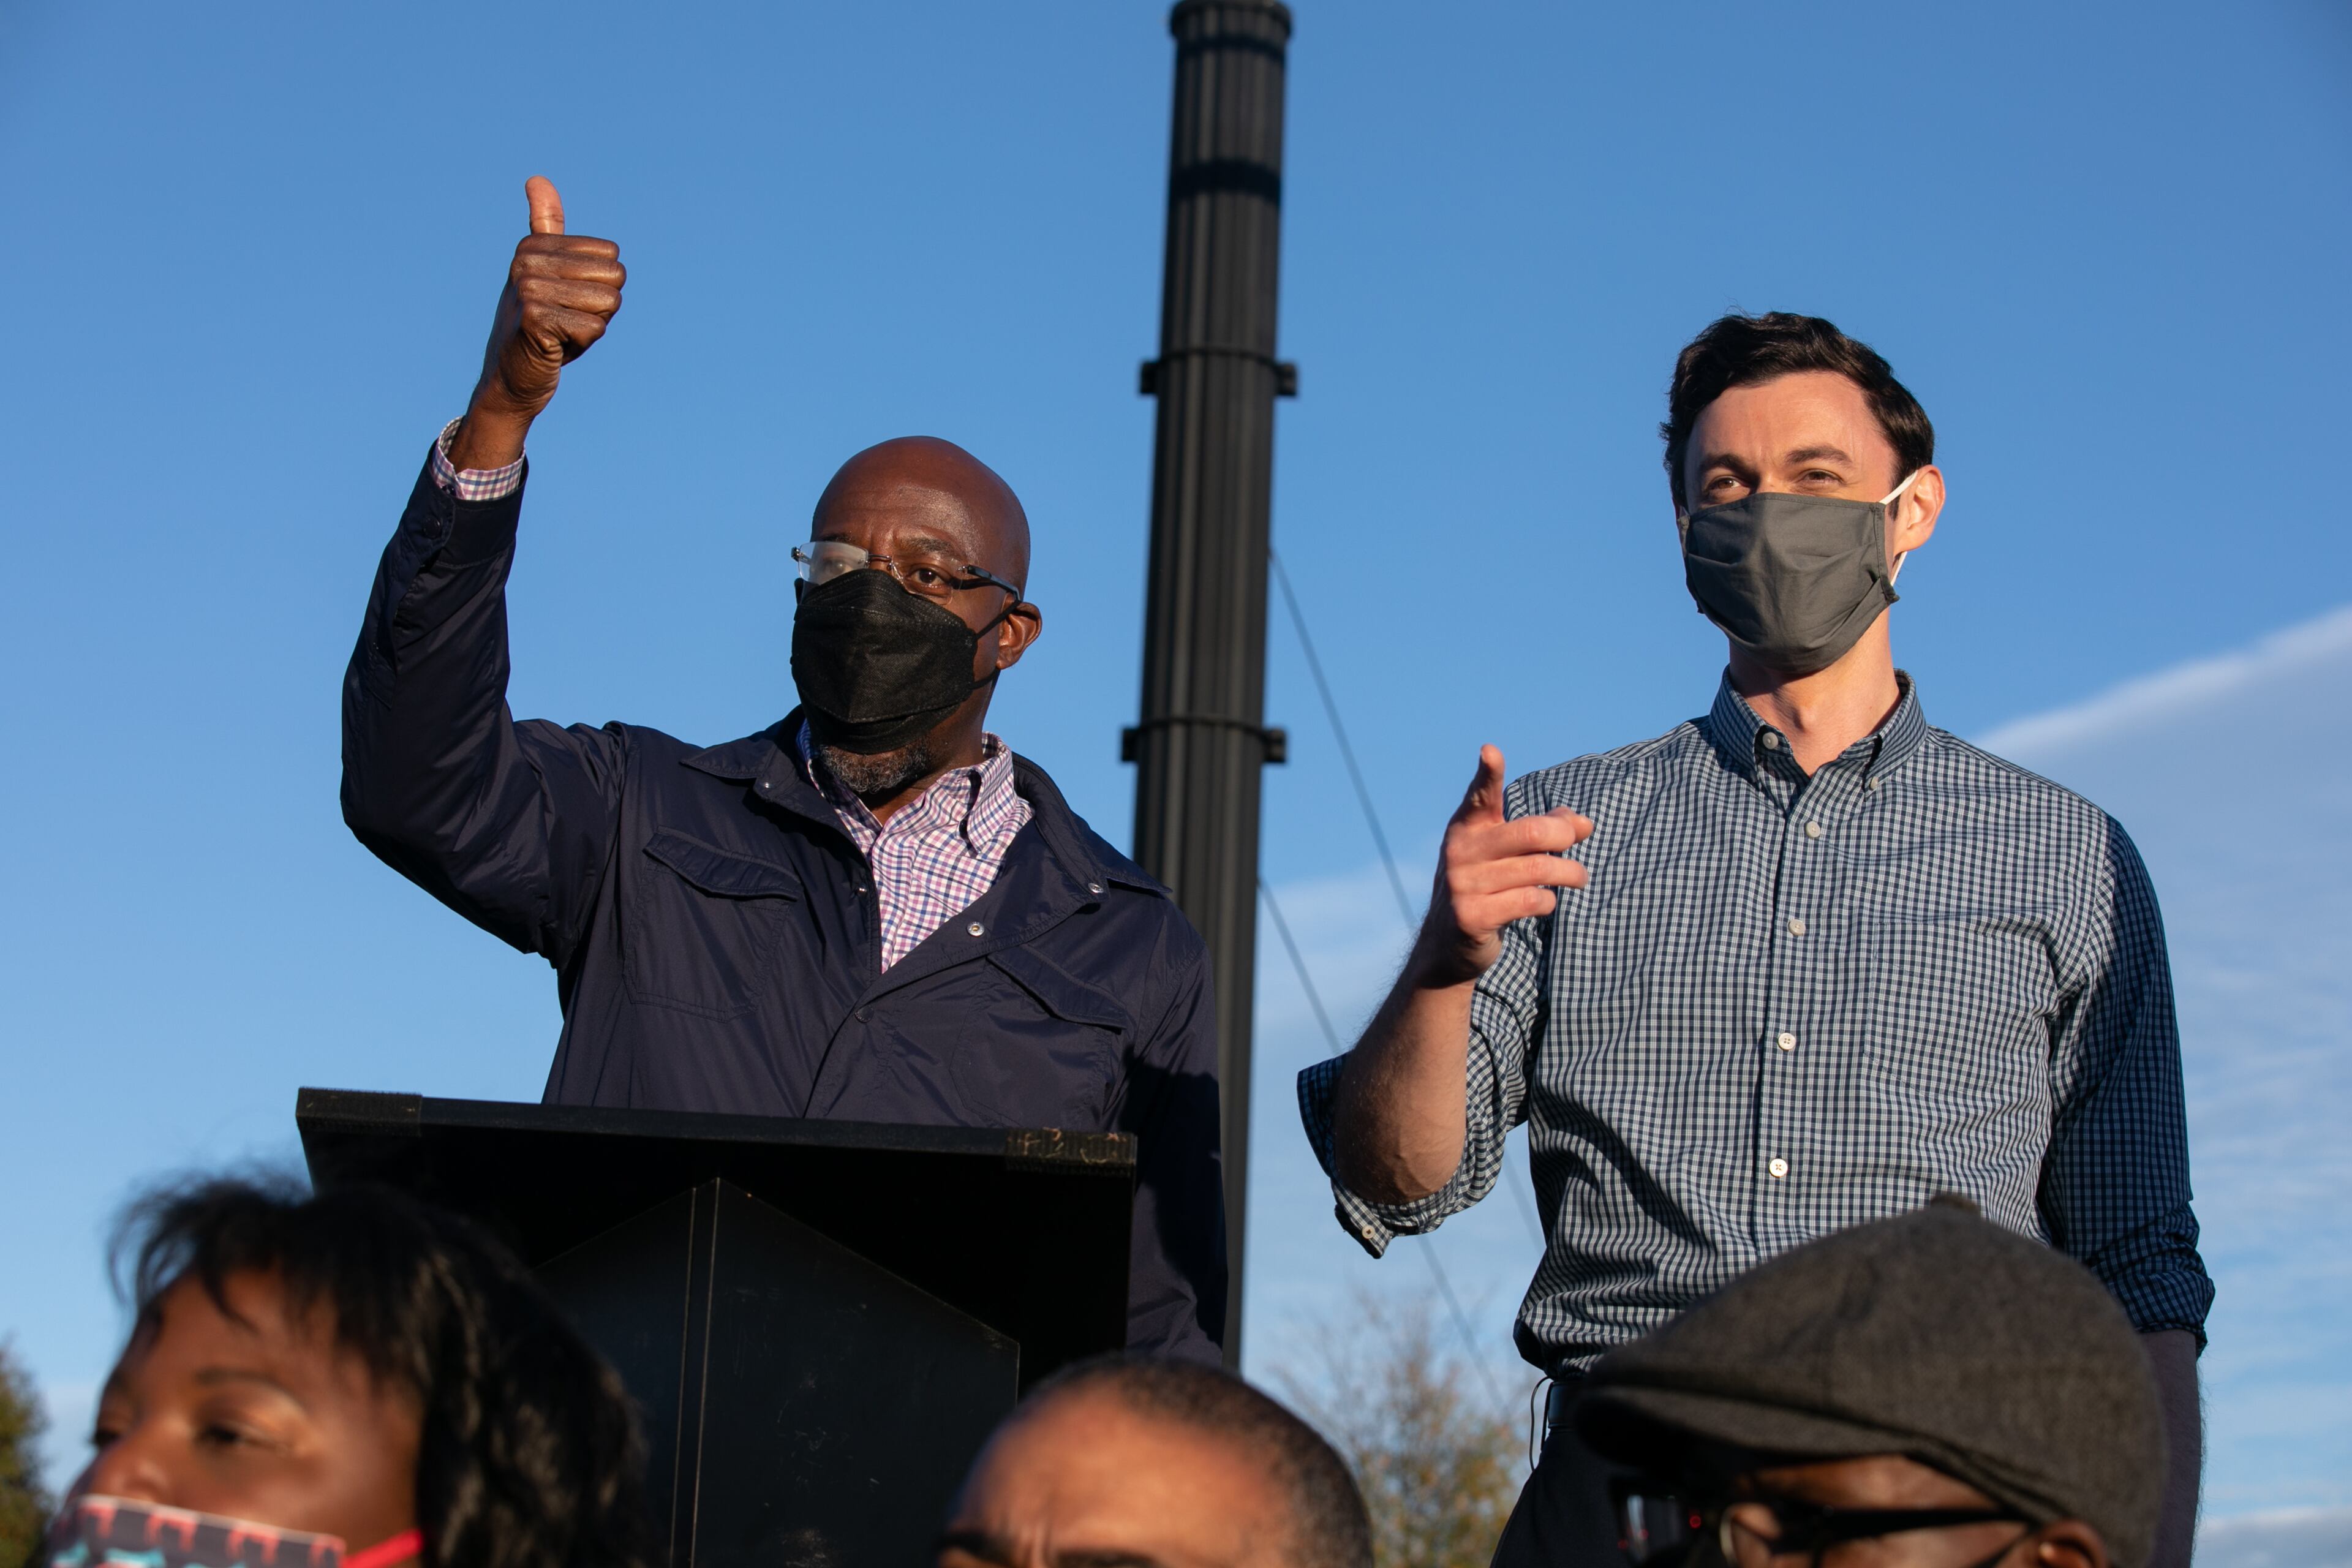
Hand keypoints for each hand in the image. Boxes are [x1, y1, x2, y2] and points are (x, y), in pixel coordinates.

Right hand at [449, 177, 624, 469]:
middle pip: (615, 279)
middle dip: (599, 309)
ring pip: (608, 304)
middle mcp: (528, 261)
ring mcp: (529, 288)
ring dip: (591, 327)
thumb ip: (547, 228)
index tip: (566, 302)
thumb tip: (537, 178)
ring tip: (560, 333)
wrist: (510, 377)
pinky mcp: (535, 319)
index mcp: (535, 245)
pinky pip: (594, 328)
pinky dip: (581, 345)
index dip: (599, 288)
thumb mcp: (546, 273)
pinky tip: (554, 347)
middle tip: (566, 321)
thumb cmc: (539, 326)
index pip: (612, 259)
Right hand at [1414, 745, 1590, 986]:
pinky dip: (1547, 901)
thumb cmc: (1488, 885)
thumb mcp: (1507, 853)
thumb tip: (1584, 822)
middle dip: (1564, 836)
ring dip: (1569, 873)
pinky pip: (1529, 901)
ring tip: (1579, 877)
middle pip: (1531, 833)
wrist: (1447, 943)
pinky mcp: (1471, 916)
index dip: (1488, 773)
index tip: (1491, 751)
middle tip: (1577, 842)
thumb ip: (1543, 831)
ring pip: (1538, 870)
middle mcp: (1459, 851)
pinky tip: (1545, 902)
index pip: (1480, 795)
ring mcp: (1463, 884)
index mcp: (1466, 827)